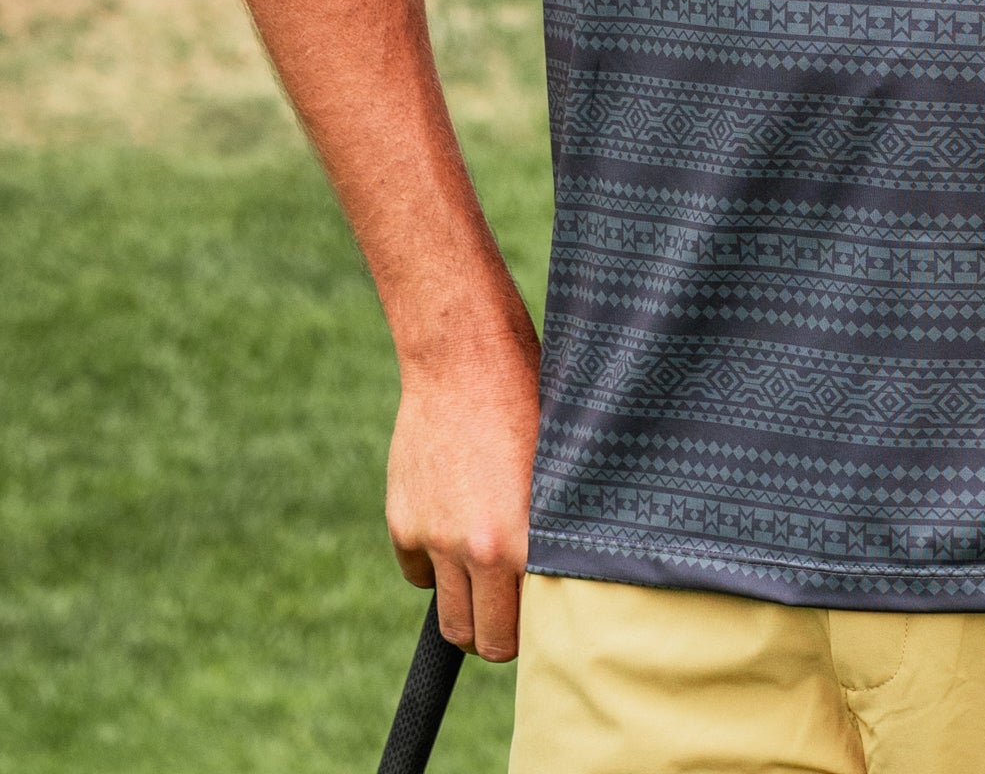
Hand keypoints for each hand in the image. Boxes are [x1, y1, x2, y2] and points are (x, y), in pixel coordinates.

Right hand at [387, 332, 540, 660]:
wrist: (465, 360)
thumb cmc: (530, 403)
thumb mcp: (558, 471)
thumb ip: (552, 532)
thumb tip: (565, 583)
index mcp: (522, 540)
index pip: (523, 631)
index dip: (534, 629)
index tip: (542, 615)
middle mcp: (474, 550)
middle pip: (480, 639)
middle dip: (497, 633)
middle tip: (513, 607)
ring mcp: (434, 538)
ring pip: (447, 616)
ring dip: (466, 608)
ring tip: (488, 576)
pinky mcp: (403, 521)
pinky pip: (418, 571)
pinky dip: (435, 564)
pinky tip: (458, 526)